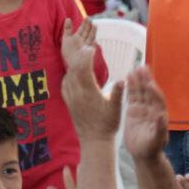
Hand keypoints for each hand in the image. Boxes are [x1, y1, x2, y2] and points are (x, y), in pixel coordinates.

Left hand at [60, 19, 121, 141]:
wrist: (94, 141)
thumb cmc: (108, 125)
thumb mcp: (116, 109)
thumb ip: (118, 94)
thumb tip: (122, 80)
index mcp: (88, 93)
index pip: (84, 69)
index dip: (86, 56)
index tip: (92, 48)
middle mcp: (77, 94)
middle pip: (74, 69)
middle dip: (79, 56)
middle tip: (86, 47)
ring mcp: (71, 98)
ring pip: (68, 75)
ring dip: (74, 64)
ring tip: (81, 55)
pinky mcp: (68, 102)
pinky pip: (65, 83)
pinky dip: (69, 74)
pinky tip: (74, 72)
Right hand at [123, 67, 168, 159]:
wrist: (143, 154)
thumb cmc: (152, 149)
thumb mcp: (156, 141)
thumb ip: (160, 129)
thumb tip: (163, 117)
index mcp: (160, 114)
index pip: (157, 100)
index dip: (154, 91)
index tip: (150, 83)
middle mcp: (152, 109)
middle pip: (149, 92)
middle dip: (146, 80)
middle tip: (143, 68)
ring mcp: (143, 108)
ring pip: (140, 92)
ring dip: (138, 80)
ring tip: (134, 69)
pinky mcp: (133, 110)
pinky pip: (132, 96)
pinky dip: (130, 87)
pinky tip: (128, 77)